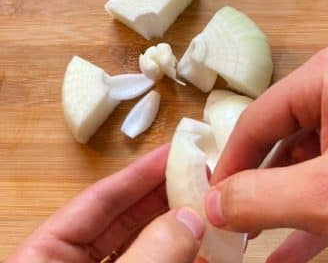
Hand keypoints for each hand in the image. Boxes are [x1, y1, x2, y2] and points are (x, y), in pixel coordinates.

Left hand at [7, 145, 203, 262]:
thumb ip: (148, 255)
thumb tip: (191, 217)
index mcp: (42, 257)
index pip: (97, 201)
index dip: (138, 174)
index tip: (173, 152)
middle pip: (124, 221)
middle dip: (164, 198)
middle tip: (199, 176)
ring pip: (143, 249)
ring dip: (178, 231)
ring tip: (208, 208)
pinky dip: (178, 260)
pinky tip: (205, 251)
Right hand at [205, 46, 327, 261]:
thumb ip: (262, 199)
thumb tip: (214, 205)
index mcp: (325, 78)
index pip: (257, 119)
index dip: (230, 163)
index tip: (211, 201)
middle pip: (280, 141)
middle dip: (257, 188)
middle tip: (231, 223)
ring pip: (305, 164)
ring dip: (282, 205)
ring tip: (253, 240)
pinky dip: (311, 213)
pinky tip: (288, 251)